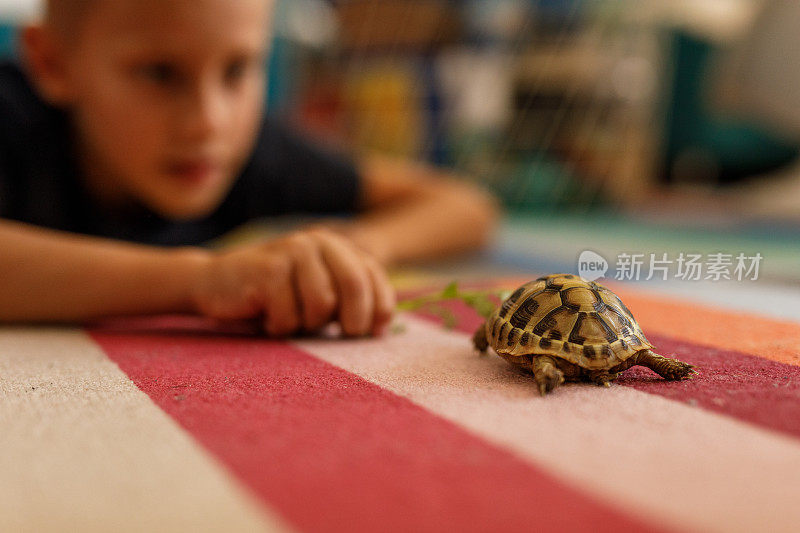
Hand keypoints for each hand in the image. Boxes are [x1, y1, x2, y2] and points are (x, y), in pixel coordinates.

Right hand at [190, 228, 394, 336]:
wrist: (211, 283)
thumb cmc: (273, 297)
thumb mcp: (316, 294)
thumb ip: (348, 300)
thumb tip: (382, 327)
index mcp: (335, 245)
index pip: (374, 276)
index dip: (380, 309)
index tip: (373, 333)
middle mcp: (317, 241)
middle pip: (356, 285)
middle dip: (353, 321)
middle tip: (340, 335)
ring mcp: (292, 251)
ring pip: (322, 306)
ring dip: (306, 325)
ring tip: (288, 317)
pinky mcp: (268, 270)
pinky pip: (290, 316)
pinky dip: (278, 328)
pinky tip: (264, 315)